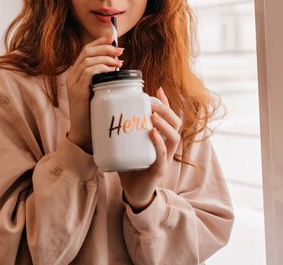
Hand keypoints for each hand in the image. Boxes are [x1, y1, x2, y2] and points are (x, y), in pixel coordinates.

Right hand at [65, 34, 122, 152]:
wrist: (84, 134)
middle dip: (105, 48)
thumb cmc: (94, 113)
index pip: (86, 51)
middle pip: (86, 52)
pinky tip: (112, 71)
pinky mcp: (78, 91)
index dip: (99, 42)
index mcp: (76, 74)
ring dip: (106, 58)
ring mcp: (73, 83)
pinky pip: (88, 72)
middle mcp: (72, 76)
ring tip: (119, 62)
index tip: (112, 38)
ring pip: (88, 60)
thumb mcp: (98, 92)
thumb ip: (103, 79)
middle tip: (120, 51)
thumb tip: (118, 67)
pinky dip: (101, 68)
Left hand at [119, 87, 182, 210]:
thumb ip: (123, 130)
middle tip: (152, 102)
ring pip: (174, 138)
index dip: (167, 104)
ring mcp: (165, 158)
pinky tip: (152, 133)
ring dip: (164, 124)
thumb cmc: (130, 167)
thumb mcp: (127, 144)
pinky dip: (159, 143)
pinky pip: (163, 155)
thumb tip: (105, 111)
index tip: (159, 90)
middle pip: (176, 125)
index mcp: (161, 139)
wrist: (132, 193)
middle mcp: (167, 147)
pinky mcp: (159, 170)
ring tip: (152, 115)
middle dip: (166, 111)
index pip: (169, 118)